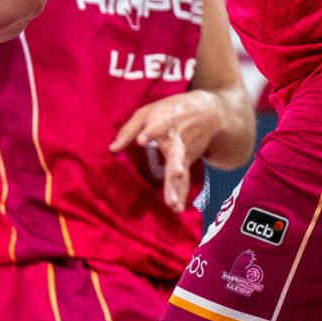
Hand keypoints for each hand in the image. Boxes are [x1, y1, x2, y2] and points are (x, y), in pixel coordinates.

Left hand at [110, 89, 230, 210]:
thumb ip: (129, 130)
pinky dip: (182, 194)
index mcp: (166, 121)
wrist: (209, 113)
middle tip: (177, 173)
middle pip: (176, 153)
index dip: (150, 132)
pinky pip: (185, 180)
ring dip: (178, 187)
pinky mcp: (189, 162)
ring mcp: (186, 152)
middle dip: (176, 165)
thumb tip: (112, 150)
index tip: (141, 141)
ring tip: (173, 204)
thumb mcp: (147, 111)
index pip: (158, 127)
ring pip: (182, 170)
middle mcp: (178, 138)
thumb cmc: (170, 110)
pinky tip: (177, 210)